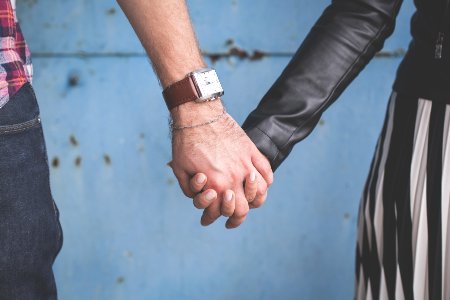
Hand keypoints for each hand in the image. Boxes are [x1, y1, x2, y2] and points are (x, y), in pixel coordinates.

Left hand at [168, 100, 272, 227]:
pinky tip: (260, 183)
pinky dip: (266, 180)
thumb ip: (190, 190)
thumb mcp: (180, 170)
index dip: (219, 219)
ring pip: (261, 191)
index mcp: (217, 184)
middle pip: (245, 208)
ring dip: (255, 200)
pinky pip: (266, 169)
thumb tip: (200, 198)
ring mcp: (246, 163)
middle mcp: (235, 177)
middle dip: (238, 217)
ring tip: (249, 202)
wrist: (198, 114)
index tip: (213, 220)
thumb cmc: (185, 142)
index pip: (227, 213)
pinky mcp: (251, 150)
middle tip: (232, 220)